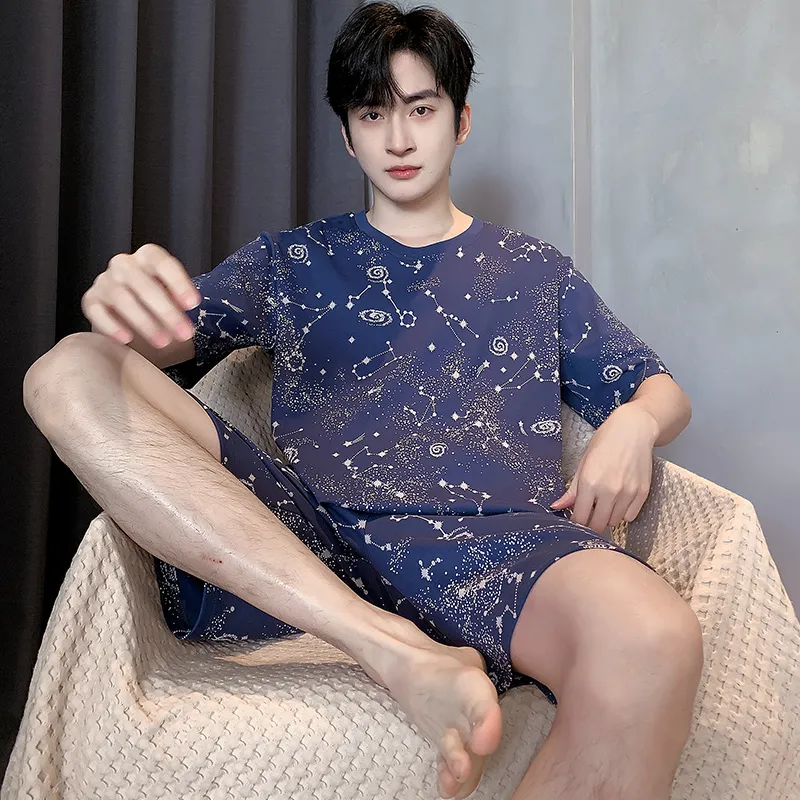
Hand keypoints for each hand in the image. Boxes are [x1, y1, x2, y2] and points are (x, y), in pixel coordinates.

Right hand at [81, 243, 201, 348]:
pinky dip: (112, 326)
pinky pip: (97, 312)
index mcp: (148, 257)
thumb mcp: (172, 295)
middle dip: (167, 311)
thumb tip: (188, 305)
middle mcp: (123, 264)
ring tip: (163, 342)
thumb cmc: (156, 299)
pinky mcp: (91, 300)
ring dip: (145, 323)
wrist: (128, 310)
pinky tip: (127, 339)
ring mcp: (105, 281)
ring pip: (122, 299)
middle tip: (184, 333)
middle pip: (143, 284)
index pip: (162, 263)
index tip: (193, 304)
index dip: (178, 283)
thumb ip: (180, 297)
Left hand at [551, 404, 658, 532]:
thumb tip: (557, 507)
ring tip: (605, 502)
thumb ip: (572, 490)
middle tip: (590, 513)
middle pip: (598, 525)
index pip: (581, 518)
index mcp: (589, 482)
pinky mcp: (642, 493)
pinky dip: (623, 513)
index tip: (577, 517)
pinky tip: (619, 500)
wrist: (633, 430)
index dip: (577, 521)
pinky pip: (630, 516)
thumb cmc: (605, 442)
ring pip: (614, 522)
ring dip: (608, 517)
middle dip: (592, 523)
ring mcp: (628, 493)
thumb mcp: (583, 463)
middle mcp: (609, 491)